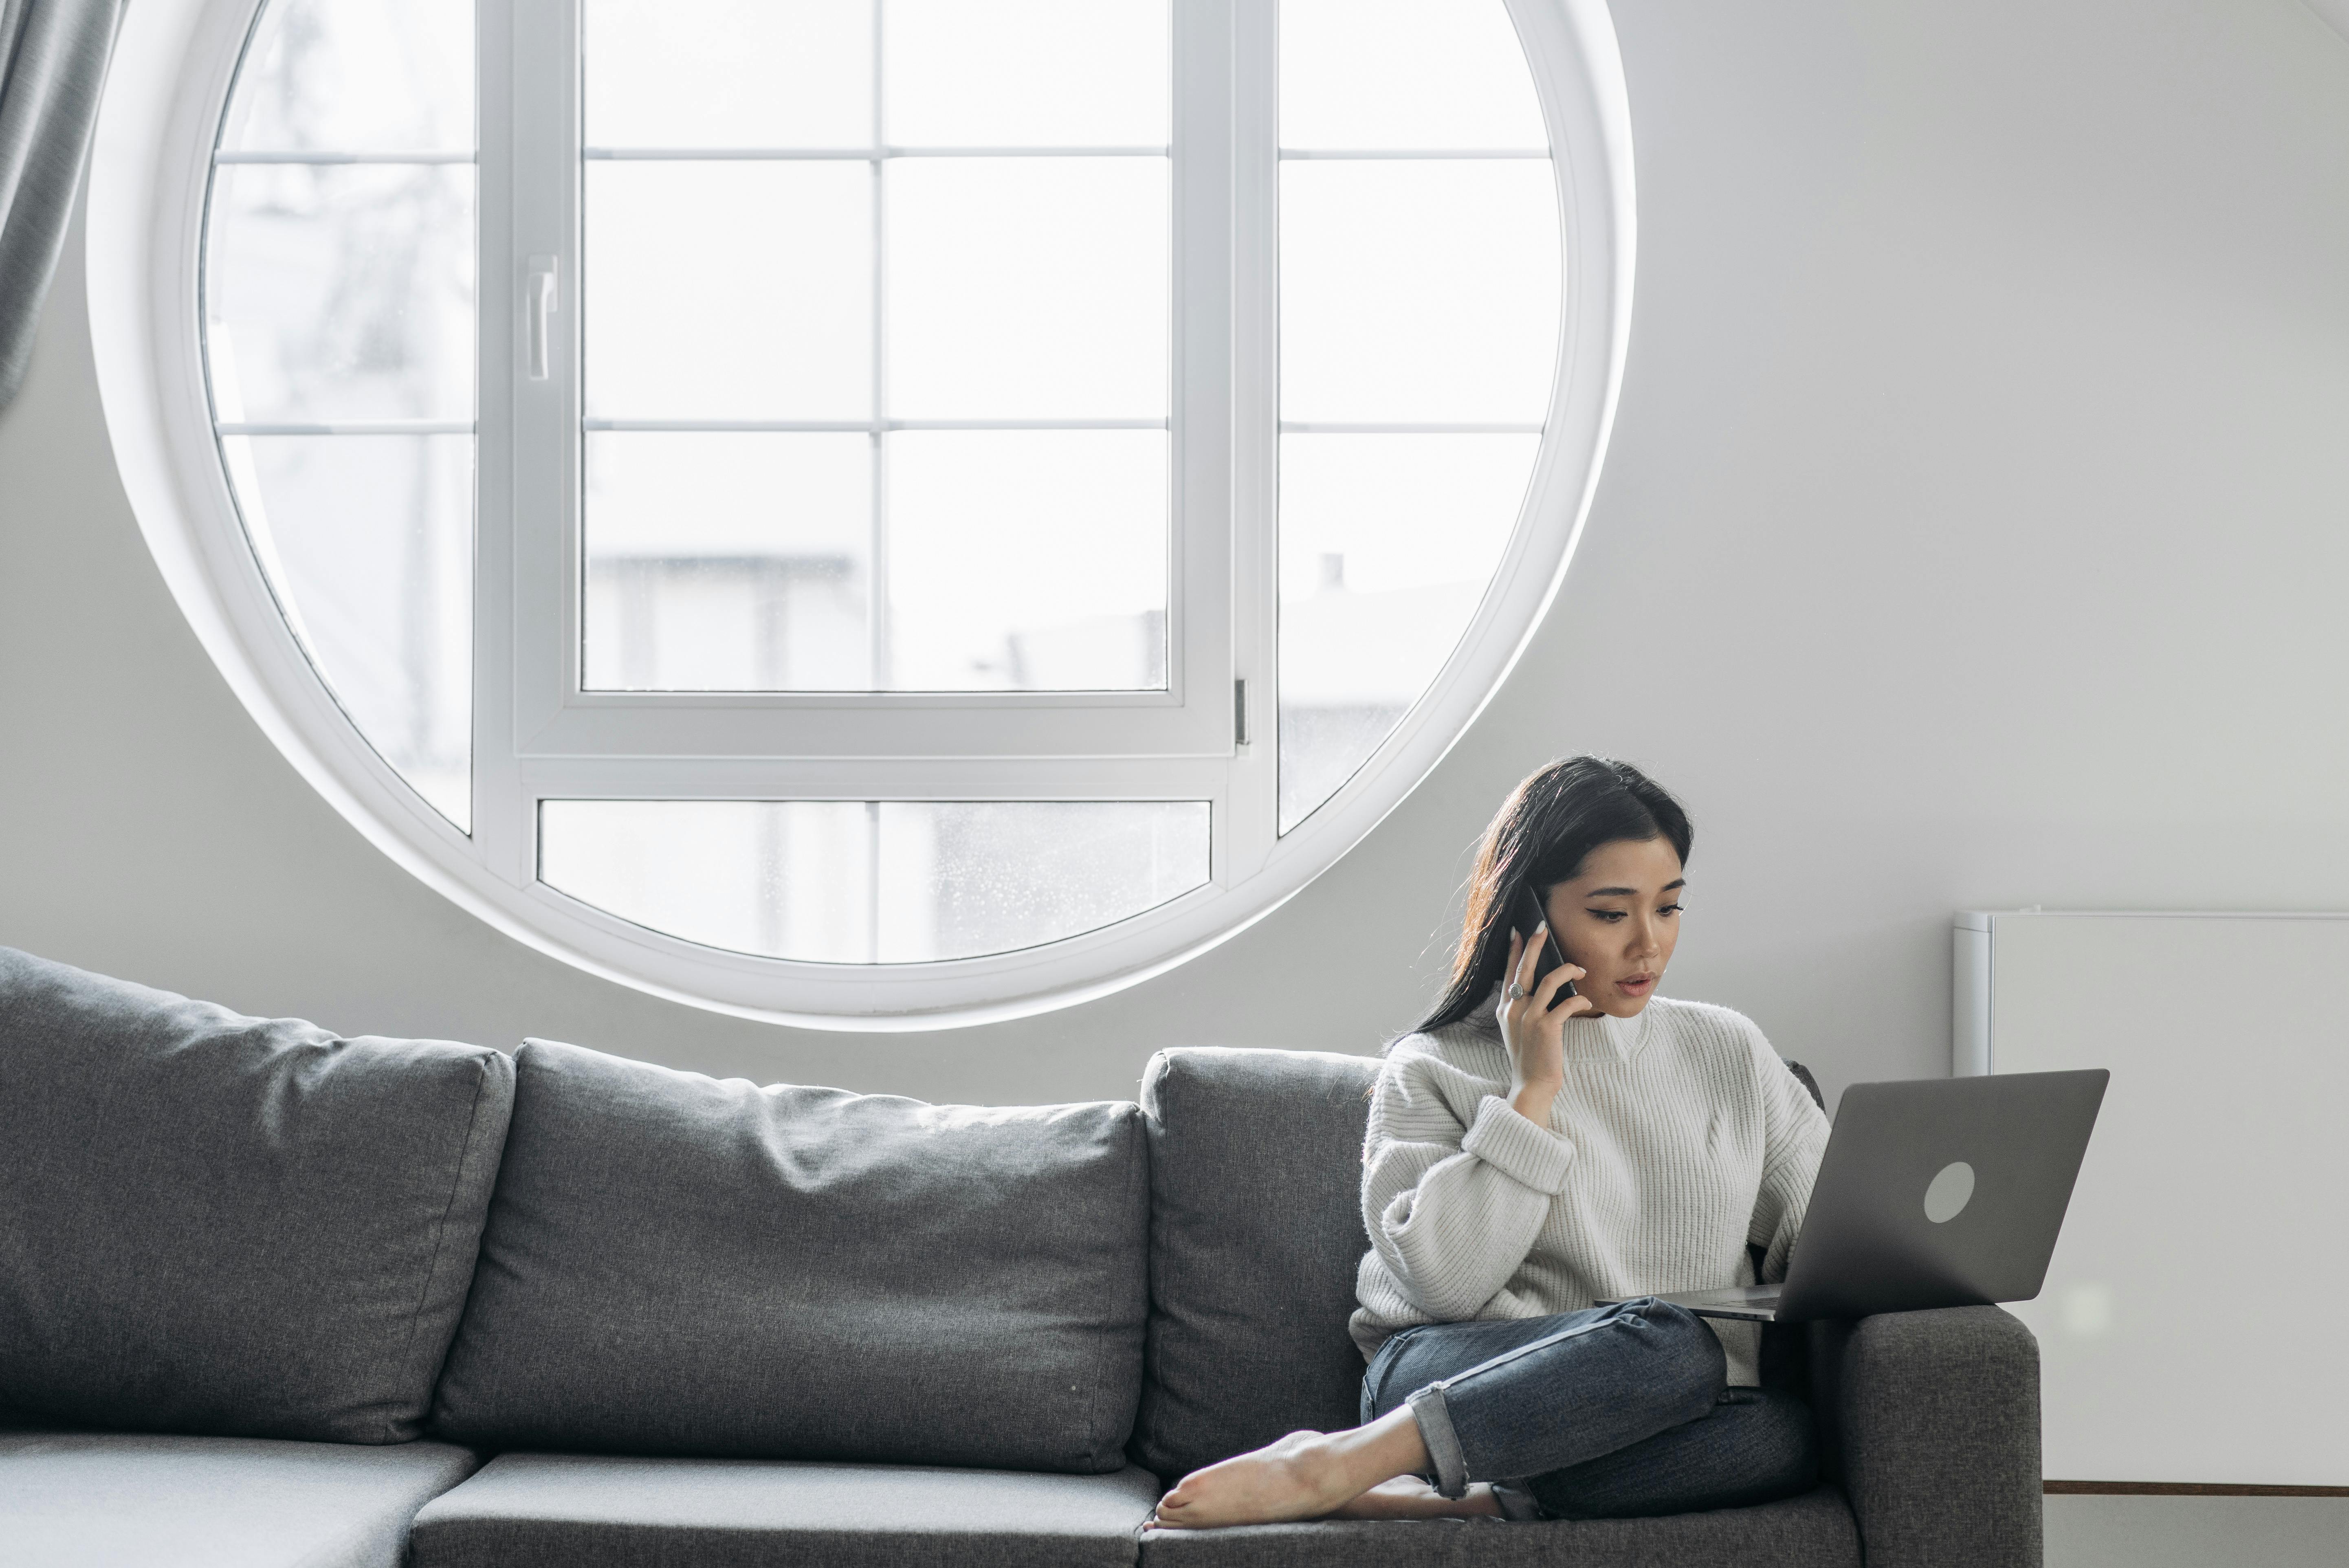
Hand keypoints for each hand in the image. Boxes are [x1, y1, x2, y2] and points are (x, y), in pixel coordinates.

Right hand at [1497, 926, 1589, 1125]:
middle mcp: (1512, 1009)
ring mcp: (1528, 1017)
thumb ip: (1523, 1008)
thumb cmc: (1530, 1057)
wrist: (1531, 1085)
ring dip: (1567, 971)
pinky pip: (1566, 1004)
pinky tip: (1586, 1002)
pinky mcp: (1545, 1027)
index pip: (1508, 972)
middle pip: (1523, 968)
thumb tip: (1540, 986)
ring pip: (1548, 981)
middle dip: (1534, 945)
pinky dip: (1579, 1000)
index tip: (1519, 931)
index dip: (1513, 950)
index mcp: (1504, 1008)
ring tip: (1580, 969)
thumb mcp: (1518, 1030)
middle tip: (1542, 927)